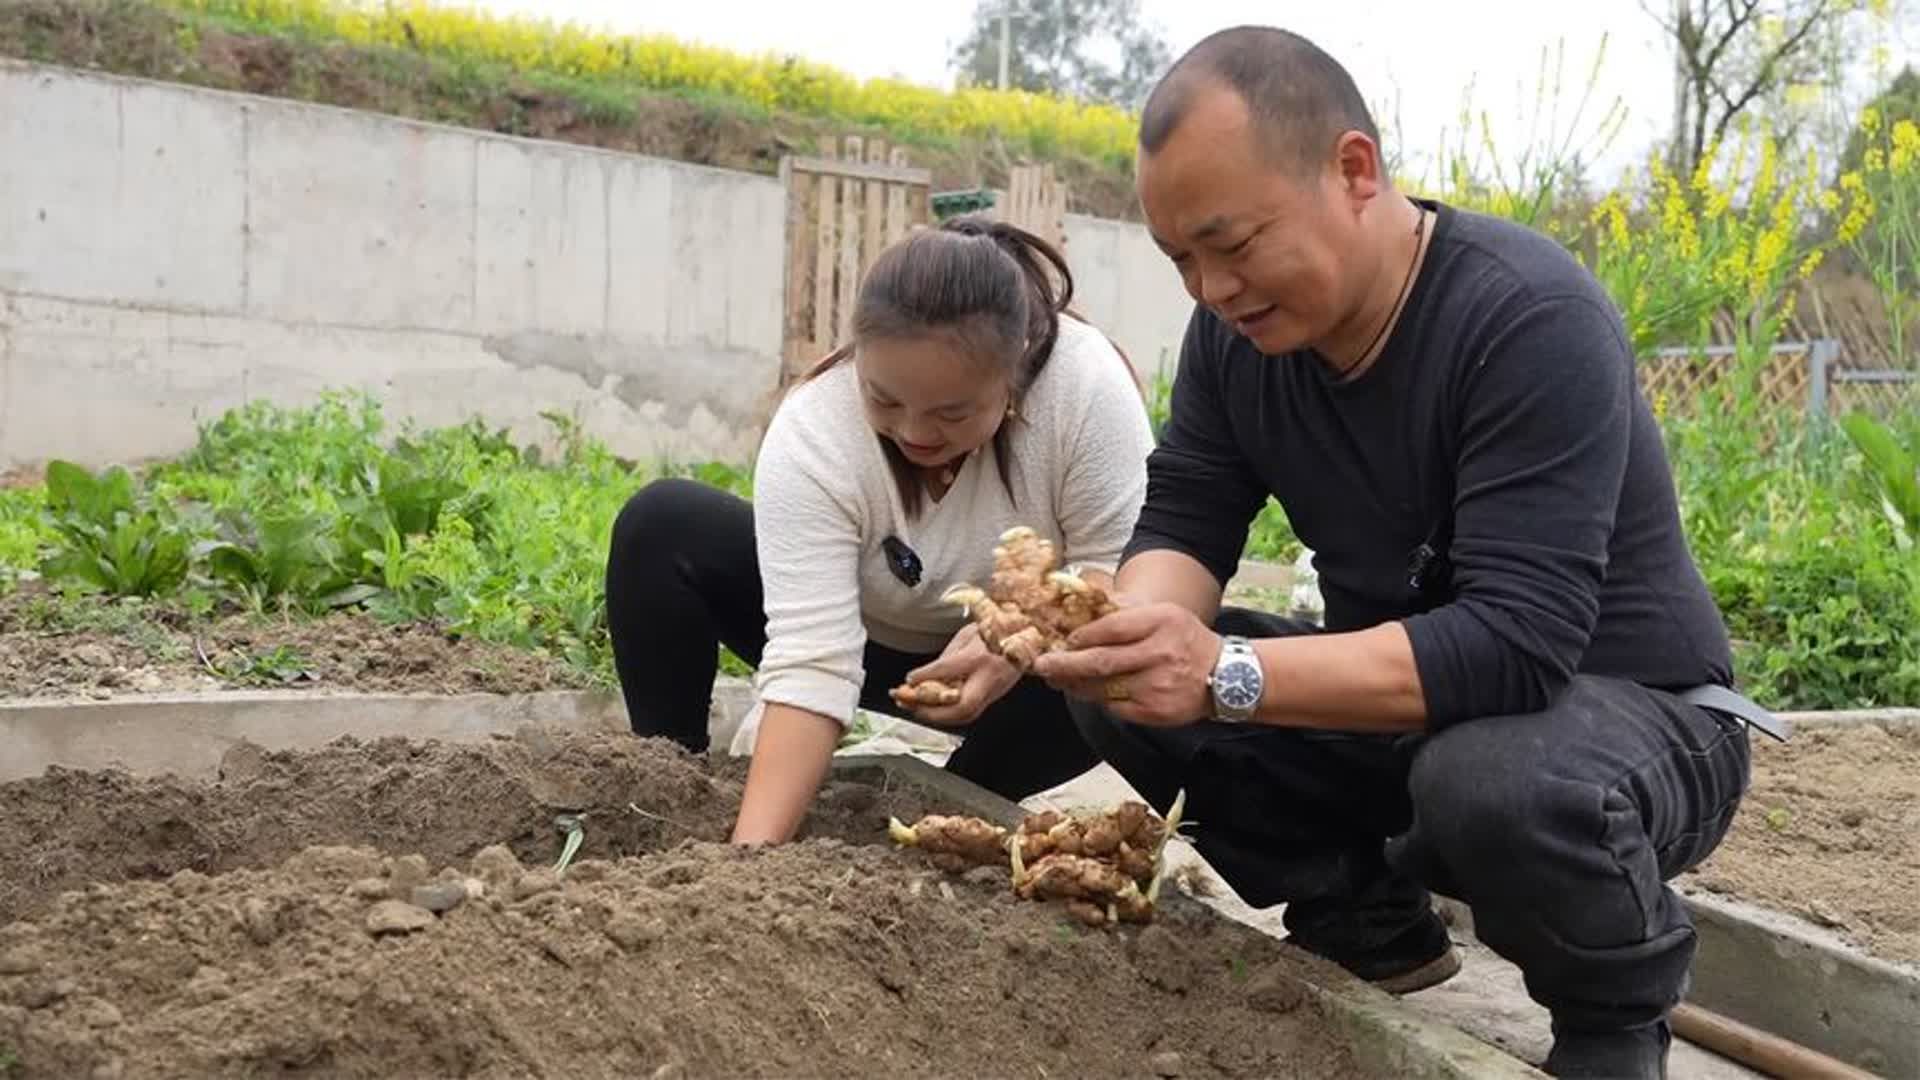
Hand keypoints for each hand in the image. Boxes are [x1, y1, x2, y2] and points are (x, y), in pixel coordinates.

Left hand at [900, 624, 1020, 727]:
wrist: (1025, 636)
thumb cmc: (997, 630)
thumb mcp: (967, 634)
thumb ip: (947, 656)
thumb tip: (925, 675)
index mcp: (980, 655)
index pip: (947, 669)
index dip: (924, 676)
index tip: (909, 680)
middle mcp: (988, 677)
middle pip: (961, 706)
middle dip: (932, 712)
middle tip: (911, 705)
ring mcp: (994, 690)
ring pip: (966, 715)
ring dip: (938, 717)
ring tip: (917, 709)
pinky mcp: (995, 697)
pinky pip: (971, 712)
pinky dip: (949, 715)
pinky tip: (935, 710)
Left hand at [1030, 601, 1223, 726]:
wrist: (1227, 677)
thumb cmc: (1185, 641)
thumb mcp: (1164, 615)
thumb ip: (1127, 615)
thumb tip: (1080, 611)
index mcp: (1161, 622)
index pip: (1110, 628)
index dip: (1081, 636)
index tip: (1064, 640)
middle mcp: (1160, 653)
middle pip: (1101, 661)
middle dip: (1064, 664)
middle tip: (1041, 665)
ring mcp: (1158, 685)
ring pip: (1103, 687)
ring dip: (1075, 684)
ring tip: (1058, 679)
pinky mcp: (1155, 711)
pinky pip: (1115, 706)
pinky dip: (1098, 699)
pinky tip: (1087, 692)